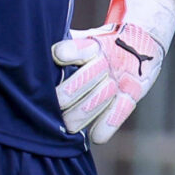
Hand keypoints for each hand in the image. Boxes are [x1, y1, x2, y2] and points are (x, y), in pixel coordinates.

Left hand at [53, 0, 165, 144]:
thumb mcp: (87, 37)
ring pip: (103, 96)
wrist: (143, 40)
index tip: (57, 55)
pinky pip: (122, 109)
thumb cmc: (101, 43)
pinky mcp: (133, 93)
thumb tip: (31, 56)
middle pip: (90, 76)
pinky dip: (109, 124)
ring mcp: (121, 78)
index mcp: (95, 43)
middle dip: (72, 91)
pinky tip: (96, 138)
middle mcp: (109, 60)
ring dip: (85, 113)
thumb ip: (66, 48)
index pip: (82, 47)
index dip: (71, 51)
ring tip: (69, 127)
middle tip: (57, 104)